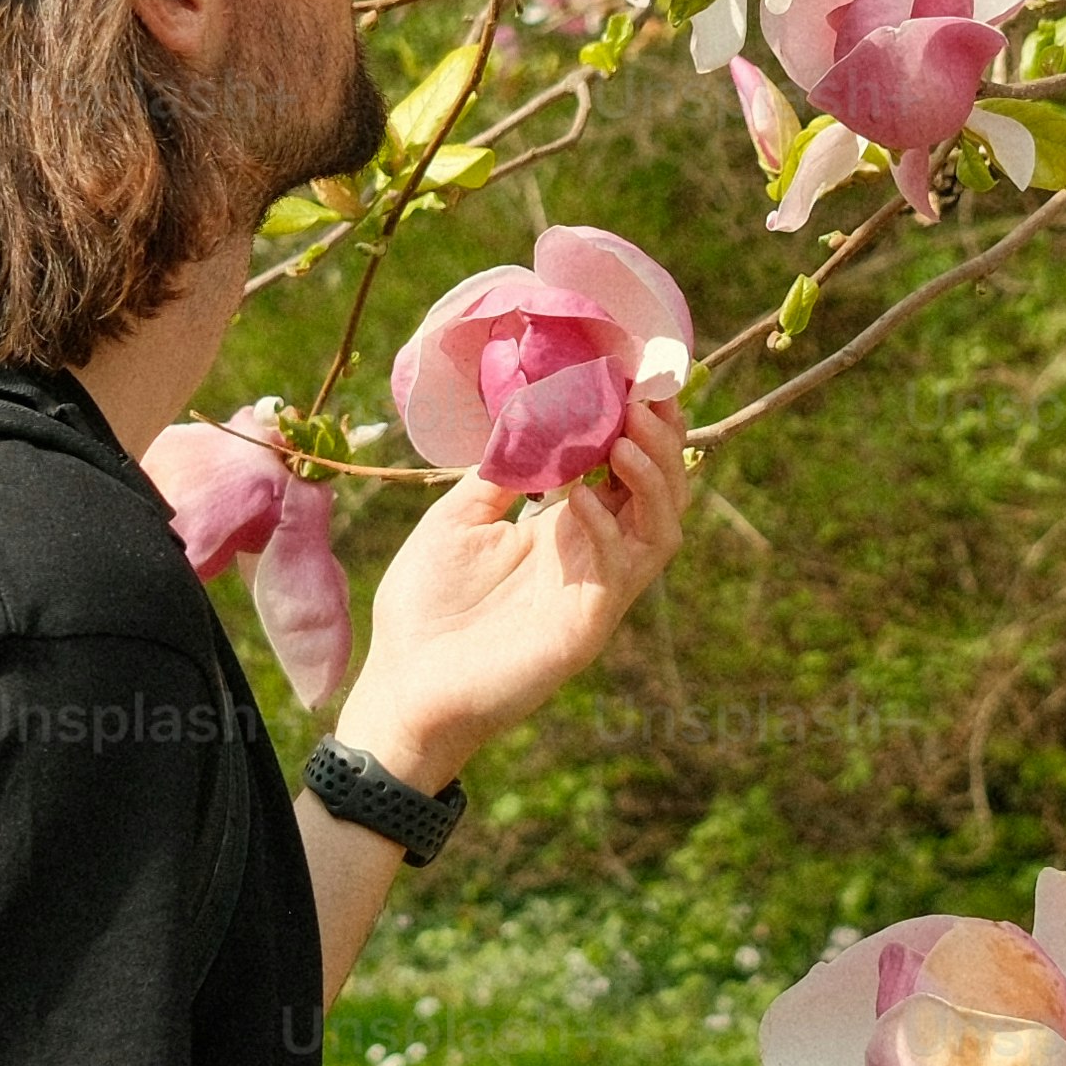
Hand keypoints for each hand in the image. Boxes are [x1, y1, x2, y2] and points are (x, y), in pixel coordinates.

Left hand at [337, 393, 691, 788]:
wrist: (403, 687)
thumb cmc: (425, 608)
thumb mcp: (457, 518)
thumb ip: (500, 472)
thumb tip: (530, 416)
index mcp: (566, 531)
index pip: (625, 472)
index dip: (640, 427)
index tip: (634, 378)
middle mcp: (593, 557)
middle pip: (659, 494)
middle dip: (662, 442)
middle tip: (644, 398)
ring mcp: (596, 593)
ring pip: (662, 530)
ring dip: (652, 478)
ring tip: (627, 435)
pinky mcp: (586, 628)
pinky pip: (620, 571)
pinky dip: (606, 528)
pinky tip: (578, 498)